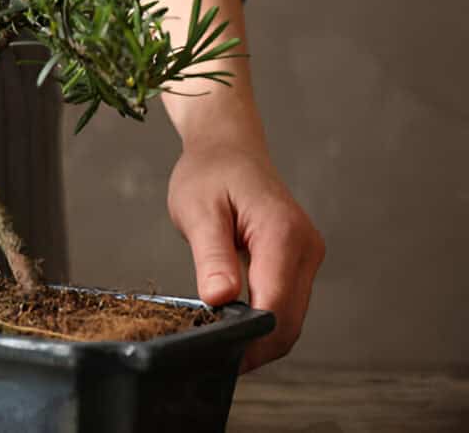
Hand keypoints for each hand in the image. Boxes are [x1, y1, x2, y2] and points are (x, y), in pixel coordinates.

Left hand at [167, 138, 325, 372]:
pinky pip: (286, 304)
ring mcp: (307, 255)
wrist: (227, 147)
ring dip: (260, 338)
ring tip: (218, 345)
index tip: (217, 356)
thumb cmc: (209, 172)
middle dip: (255, 346)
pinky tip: (233, 326)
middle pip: (289, 321)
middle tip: (212, 360)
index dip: (249, 339)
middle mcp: (305, 247)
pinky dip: (264, 321)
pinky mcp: (299, 261)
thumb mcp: (198, 210)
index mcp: (282, 233)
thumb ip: (211, 256)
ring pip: (291, 318)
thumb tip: (220, 299)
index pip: (275, 306)